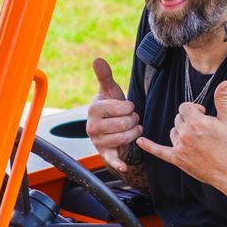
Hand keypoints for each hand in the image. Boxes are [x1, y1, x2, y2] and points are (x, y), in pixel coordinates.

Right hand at [86, 57, 141, 173]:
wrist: (110, 128)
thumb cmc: (111, 108)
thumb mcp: (110, 91)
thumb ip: (105, 76)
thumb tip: (97, 59)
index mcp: (93, 109)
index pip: (123, 107)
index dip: (130, 107)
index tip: (127, 107)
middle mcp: (92, 126)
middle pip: (126, 123)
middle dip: (134, 120)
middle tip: (130, 119)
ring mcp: (97, 141)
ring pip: (126, 137)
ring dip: (134, 133)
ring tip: (132, 129)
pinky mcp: (104, 154)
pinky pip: (111, 159)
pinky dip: (118, 163)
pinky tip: (124, 167)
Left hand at [135, 80, 226, 196]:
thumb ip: (223, 100)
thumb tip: (225, 82)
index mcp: (197, 122)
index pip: (185, 107)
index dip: (194, 109)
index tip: (204, 114)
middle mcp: (185, 134)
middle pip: (178, 119)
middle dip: (188, 120)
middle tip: (203, 129)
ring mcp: (180, 147)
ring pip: (173, 132)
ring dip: (181, 132)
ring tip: (196, 138)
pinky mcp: (178, 160)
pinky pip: (160, 151)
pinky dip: (149, 146)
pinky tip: (140, 141)